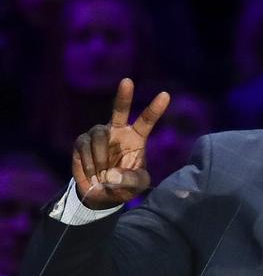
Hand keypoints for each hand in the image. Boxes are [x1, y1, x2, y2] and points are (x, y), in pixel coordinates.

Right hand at [72, 77, 169, 208]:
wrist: (102, 194)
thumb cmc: (124, 186)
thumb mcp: (136, 186)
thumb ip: (130, 180)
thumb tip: (111, 175)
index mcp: (136, 138)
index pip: (146, 120)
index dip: (155, 108)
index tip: (166, 95)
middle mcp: (117, 130)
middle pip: (119, 110)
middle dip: (124, 96)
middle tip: (128, 81)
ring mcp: (99, 134)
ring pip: (99, 137)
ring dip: (101, 160)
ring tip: (102, 178)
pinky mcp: (83, 141)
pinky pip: (84, 148)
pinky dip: (88, 165)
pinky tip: (92, 176)